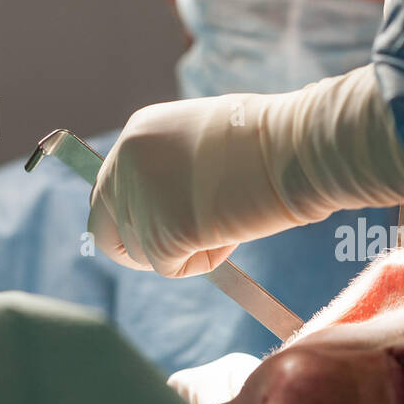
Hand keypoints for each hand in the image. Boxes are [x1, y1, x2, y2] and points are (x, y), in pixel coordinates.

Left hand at [88, 65, 403, 277]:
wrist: (298, 147)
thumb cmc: (274, 143)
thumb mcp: (206, 145)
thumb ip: (175, 170)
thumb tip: (171, 207)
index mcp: (138, 134)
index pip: (110, 189)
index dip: (134, 217)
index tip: (162, 230)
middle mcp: (127, 161)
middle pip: (105, 229)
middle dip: (138, 248)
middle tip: (179, 251)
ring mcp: (142, 197)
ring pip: (144, 254)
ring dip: (184, 251)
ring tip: (229, 223)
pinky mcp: (164, 231)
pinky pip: (172, 268)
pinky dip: (203, 262)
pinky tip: (232, 234)